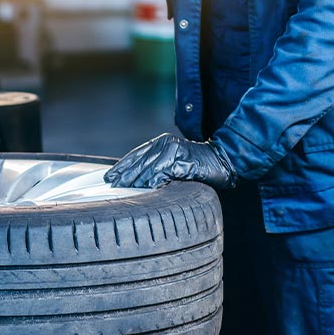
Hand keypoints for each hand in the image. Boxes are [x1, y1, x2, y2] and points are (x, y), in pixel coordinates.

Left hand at [103, 133, 236, 189]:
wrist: (223, 159)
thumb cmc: (197, 163)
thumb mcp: (173, 159)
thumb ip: (156, 164)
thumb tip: (135, 178)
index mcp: (160, 143)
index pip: (135, 155)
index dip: (121, 166)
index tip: (109, 176)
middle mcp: (165, 145)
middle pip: (139, 162)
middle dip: (124, 176)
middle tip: (113, 187)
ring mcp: (174, 152)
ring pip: (148, 169)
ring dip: (135, 182)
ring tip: (123, 191)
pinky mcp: (182, 162)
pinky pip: (163, 174)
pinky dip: (153, 183)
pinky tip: (144, 191)